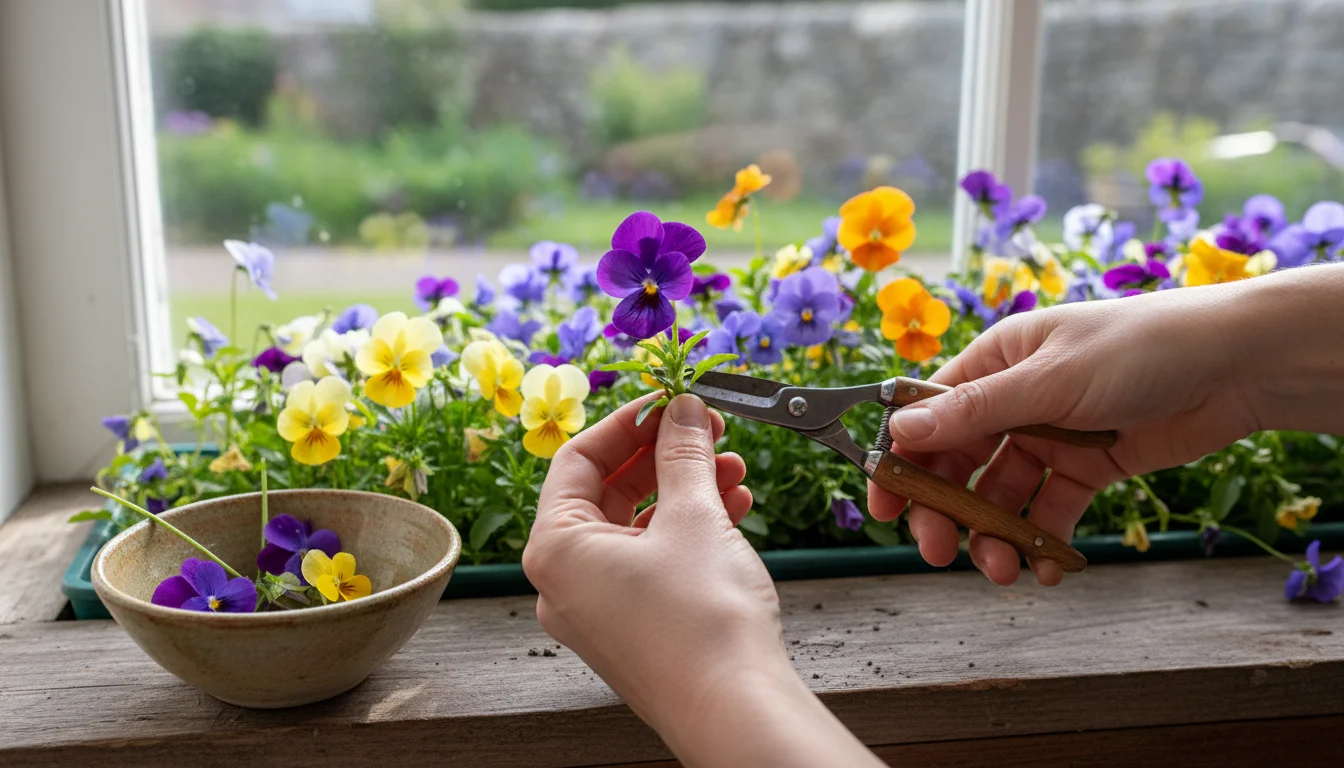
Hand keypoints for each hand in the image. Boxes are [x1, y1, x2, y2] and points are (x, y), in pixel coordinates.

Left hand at [525, 394, 880, 767]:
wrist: (735, 709)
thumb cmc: (701, 619)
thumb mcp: (693, 516)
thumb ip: (684, 453)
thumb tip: (683, 410)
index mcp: (554, 548)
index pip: (578, 459)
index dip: (629, 422)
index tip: (672, 401)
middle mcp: (565, 581)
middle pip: (608, 491)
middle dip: (665, 456)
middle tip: (709, 429)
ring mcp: (598, 609)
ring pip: (637, 526)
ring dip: (686, 490)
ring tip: (735, 469)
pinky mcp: (633, 628)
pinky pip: (651, 561)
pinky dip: (688, 530)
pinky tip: (735, 509)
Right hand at [870, 280, 1269, 586]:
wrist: (1235, 366)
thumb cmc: (1141, 348)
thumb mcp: (1050, 379)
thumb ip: (975, 412)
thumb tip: (900, 433)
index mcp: (995, 362)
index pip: (927, 415)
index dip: (902, 459)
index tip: (888, 504)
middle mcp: (1014, 401)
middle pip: (958, 464)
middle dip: (946, 511)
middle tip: (939, 551)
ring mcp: (1050, 437)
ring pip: (1001, 496)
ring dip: (994, 535)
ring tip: (1002, 569)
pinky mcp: (1086, 468)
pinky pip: (1050, 511)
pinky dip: (1042, 541)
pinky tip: (1046, 566)